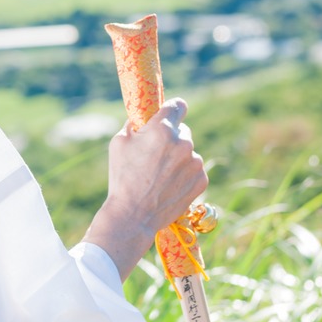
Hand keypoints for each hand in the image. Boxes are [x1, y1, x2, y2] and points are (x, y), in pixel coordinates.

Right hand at [84, 98, 209, 281]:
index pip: (178, 105)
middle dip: (171, 138)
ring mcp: (195, 162)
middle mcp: (184, 143)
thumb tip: (144, 116)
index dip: (173, 108)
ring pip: (188, 152)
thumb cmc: (122, 177)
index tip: (170, 113)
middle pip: (183, 130)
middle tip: (155, 154)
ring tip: (159, 175)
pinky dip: (184, 174)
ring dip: (178, 157)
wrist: (134, 215)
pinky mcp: (202, 180)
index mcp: (163, 130)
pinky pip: (194, 169)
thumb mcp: (119, 142)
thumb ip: (135, 124)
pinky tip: (168, 185)